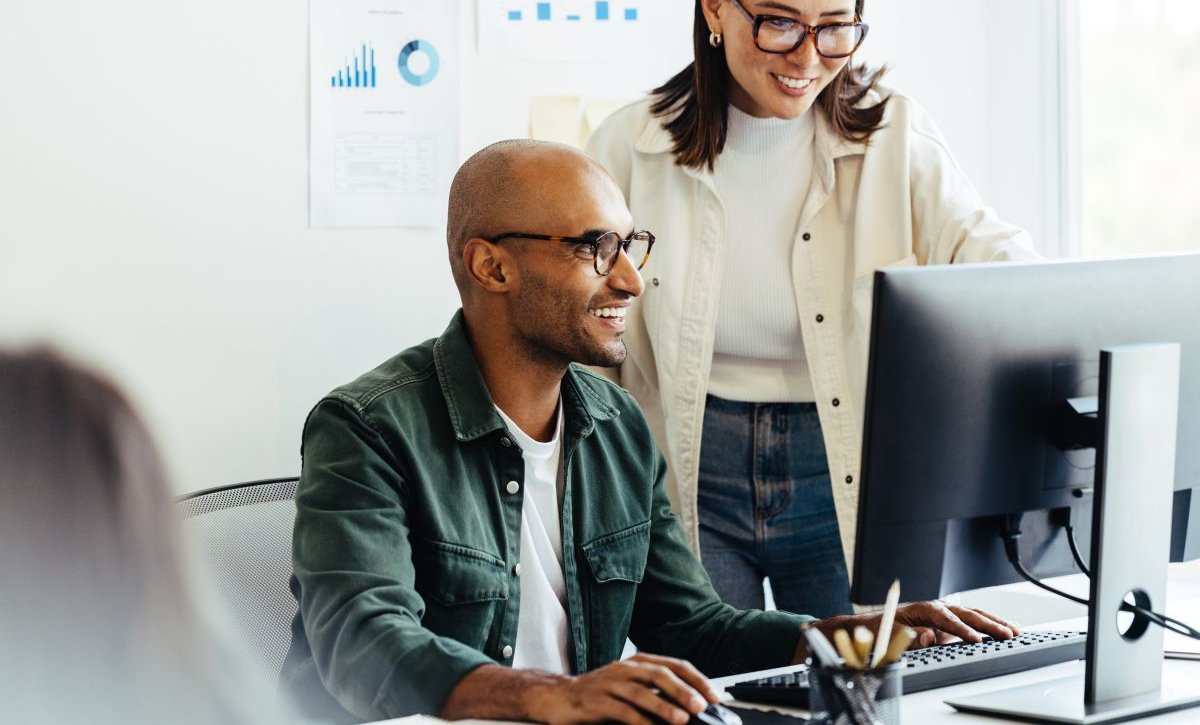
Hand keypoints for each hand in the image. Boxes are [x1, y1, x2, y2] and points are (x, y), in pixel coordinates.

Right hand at [532, 653, 718, 724]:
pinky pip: (620, 710)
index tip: (714, 696)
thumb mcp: (632, 689)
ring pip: (641, 692)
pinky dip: (639, 721)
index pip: (674, 665)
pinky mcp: (595, 701)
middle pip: (659, 674)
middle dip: (683, 690)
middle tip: (701, 706)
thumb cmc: (601, 695)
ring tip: (681, 719)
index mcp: (638, 662)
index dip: (696, 680)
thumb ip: (658, 695)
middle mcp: (625, 668)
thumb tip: (691, 709)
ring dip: (663, 706)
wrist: (559, 697)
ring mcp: (609, 683)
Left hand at [891, 600, 1019, 646]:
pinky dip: (991, 625)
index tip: (976, 640)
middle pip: (967, 614)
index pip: (947, 620)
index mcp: (925, 609)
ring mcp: (947, 616)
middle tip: (1006, 635)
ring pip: (975, 616)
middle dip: (988, 624)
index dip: (963, 630)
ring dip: (995, 623)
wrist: (879, 625)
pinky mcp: (951, 625)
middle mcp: (939, 609)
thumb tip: (928, 638)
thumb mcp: (891, 633)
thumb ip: (908, 636)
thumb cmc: (884, 629)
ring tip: (1014, 631)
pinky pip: (974, 623)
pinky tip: (1007, 627)